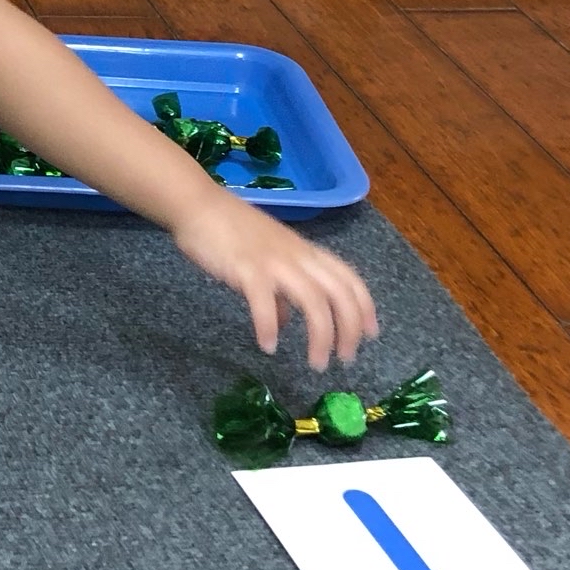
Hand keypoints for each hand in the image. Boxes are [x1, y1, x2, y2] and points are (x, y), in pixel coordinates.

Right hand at [171, 196, 378, 370]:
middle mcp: (297, 257)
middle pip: (338, 293)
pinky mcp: (246, 269)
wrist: (198, 205)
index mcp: (306, 252)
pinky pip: (263, 302)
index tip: (371, 335)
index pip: (349, 278)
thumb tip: (282, 323)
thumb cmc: (230, 230)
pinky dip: (268, 326)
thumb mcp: (266, 258)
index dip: (365, 308)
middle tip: (344, 359)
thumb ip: (279, 291)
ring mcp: (273, 262)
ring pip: (312, 300)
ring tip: (316, 363)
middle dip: (349, 329)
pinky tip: (268, 346)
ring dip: (320, 336)